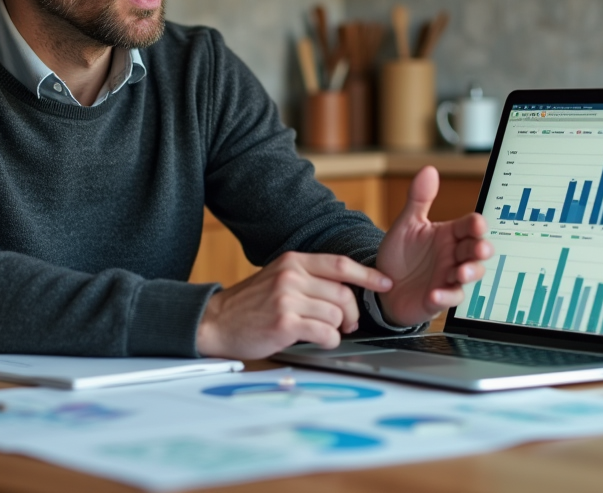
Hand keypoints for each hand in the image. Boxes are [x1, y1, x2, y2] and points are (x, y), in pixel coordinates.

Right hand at [195, 252, 391, 358]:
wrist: (217, 322)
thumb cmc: (252, 304)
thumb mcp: (279, 278)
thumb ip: (310, 278)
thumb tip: (348, 290)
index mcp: (293, 261)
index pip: (340, 264)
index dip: (367, 275)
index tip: (386, 283)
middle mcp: (292, 276)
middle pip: (343, 293)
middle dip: (352, 313)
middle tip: (348, 324)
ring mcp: (287, 298)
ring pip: (336, 314)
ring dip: (338, 329)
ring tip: (326, 332)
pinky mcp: (285, 323)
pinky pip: (325, 332)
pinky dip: (329, 340)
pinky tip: (319, 340)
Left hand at [375, 165, 491, 326]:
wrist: (382, 286)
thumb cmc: (400, 255)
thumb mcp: (406, 224)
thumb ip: (419, 199)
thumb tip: (429, 170)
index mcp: (448, 235)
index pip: (469, 226)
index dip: (476, 225)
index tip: (478, 224)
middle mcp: (453, 255)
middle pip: (476, 250)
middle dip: (481, 249)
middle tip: (479, 249)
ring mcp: (448, 277)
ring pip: (470, 274)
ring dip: (470, 273)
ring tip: (461, 272)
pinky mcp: (439, 298)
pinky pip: (449, 298)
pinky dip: (445, 297)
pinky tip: (436, 293)